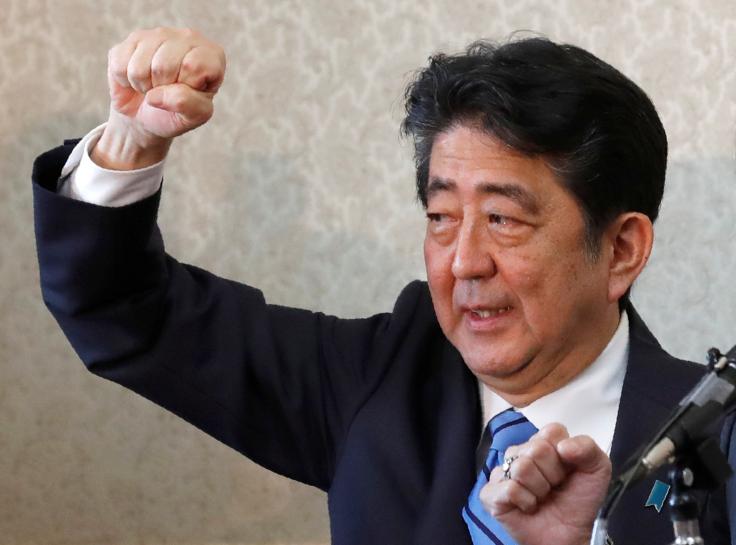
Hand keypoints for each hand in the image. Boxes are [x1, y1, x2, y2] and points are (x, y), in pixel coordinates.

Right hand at [93, 27, 225, 169]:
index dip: (186, 86)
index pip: (195, 65)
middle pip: (164, 65)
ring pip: (140, 66)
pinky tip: (138, 80)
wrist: (149, 115)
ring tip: (153, 87)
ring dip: (144, 86)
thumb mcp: (195, 116)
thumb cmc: (178, 112)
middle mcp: (187, 37)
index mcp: (211, 55)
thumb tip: (157, 95)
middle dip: (162, 88)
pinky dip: (126, 82)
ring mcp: (157, 35)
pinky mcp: (131, 40)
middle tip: (167, 92)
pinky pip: (121, 66)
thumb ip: (189, 105)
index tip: (188, 93)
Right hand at [480, 424, 610, 544]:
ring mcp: (502, 472)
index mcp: (543, 442)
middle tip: (555, 487)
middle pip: (536, 449)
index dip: (564, 454)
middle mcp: (520, 452)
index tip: (568, 470)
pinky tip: (529, 507)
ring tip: (542, 497)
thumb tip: (563, 446)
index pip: (551, 431)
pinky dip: (526, 502)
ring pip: (521, 467)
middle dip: (553, 474)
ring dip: (540, 489)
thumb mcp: (597, 471)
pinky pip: (509, 488)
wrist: (571, 535)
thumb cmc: (579, 502)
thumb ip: (587, 448)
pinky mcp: (490, 493)